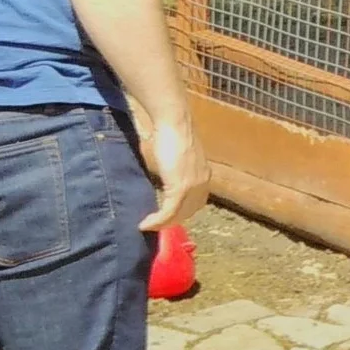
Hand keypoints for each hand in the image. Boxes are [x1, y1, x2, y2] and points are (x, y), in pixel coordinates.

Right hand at [138, 114, 209, 231]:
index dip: (181, 213)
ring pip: (178, 215)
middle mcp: (202, 183)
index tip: (166, 216)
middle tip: (154, 225)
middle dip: (171, 221)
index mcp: (204, 175)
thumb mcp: (178, 156)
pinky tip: (145, 224)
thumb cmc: (173, 134)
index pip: (196, 203)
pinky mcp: (180, 188)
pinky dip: (157, 221)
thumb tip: (167, 177)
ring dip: (162, 224)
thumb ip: (177, 169)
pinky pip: (169, 211)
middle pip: (188, 212)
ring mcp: (193, 186)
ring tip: (147, 226)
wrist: (174, 123)